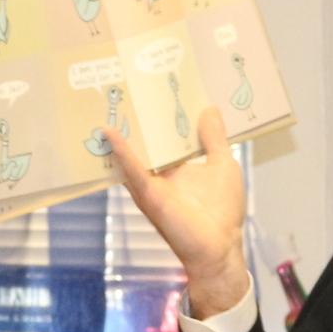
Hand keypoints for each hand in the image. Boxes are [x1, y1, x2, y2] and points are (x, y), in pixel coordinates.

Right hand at [105, 106, 250, 316]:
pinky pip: (133, 170)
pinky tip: (110, 132)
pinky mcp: (149, 194)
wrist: (219, 247)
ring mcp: (151, 183)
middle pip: (146, 140)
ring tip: (109, 101)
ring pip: (134, 151)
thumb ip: (214, 139)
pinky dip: (122, 151)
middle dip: (136, 116)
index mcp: (176, 166)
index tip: (155, 86)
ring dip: (123, 130)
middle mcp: (160, 173)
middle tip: (124, 84)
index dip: (160, 113)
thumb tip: (209, 109)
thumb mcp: (223, 165)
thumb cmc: (223, 212)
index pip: (165, 135)